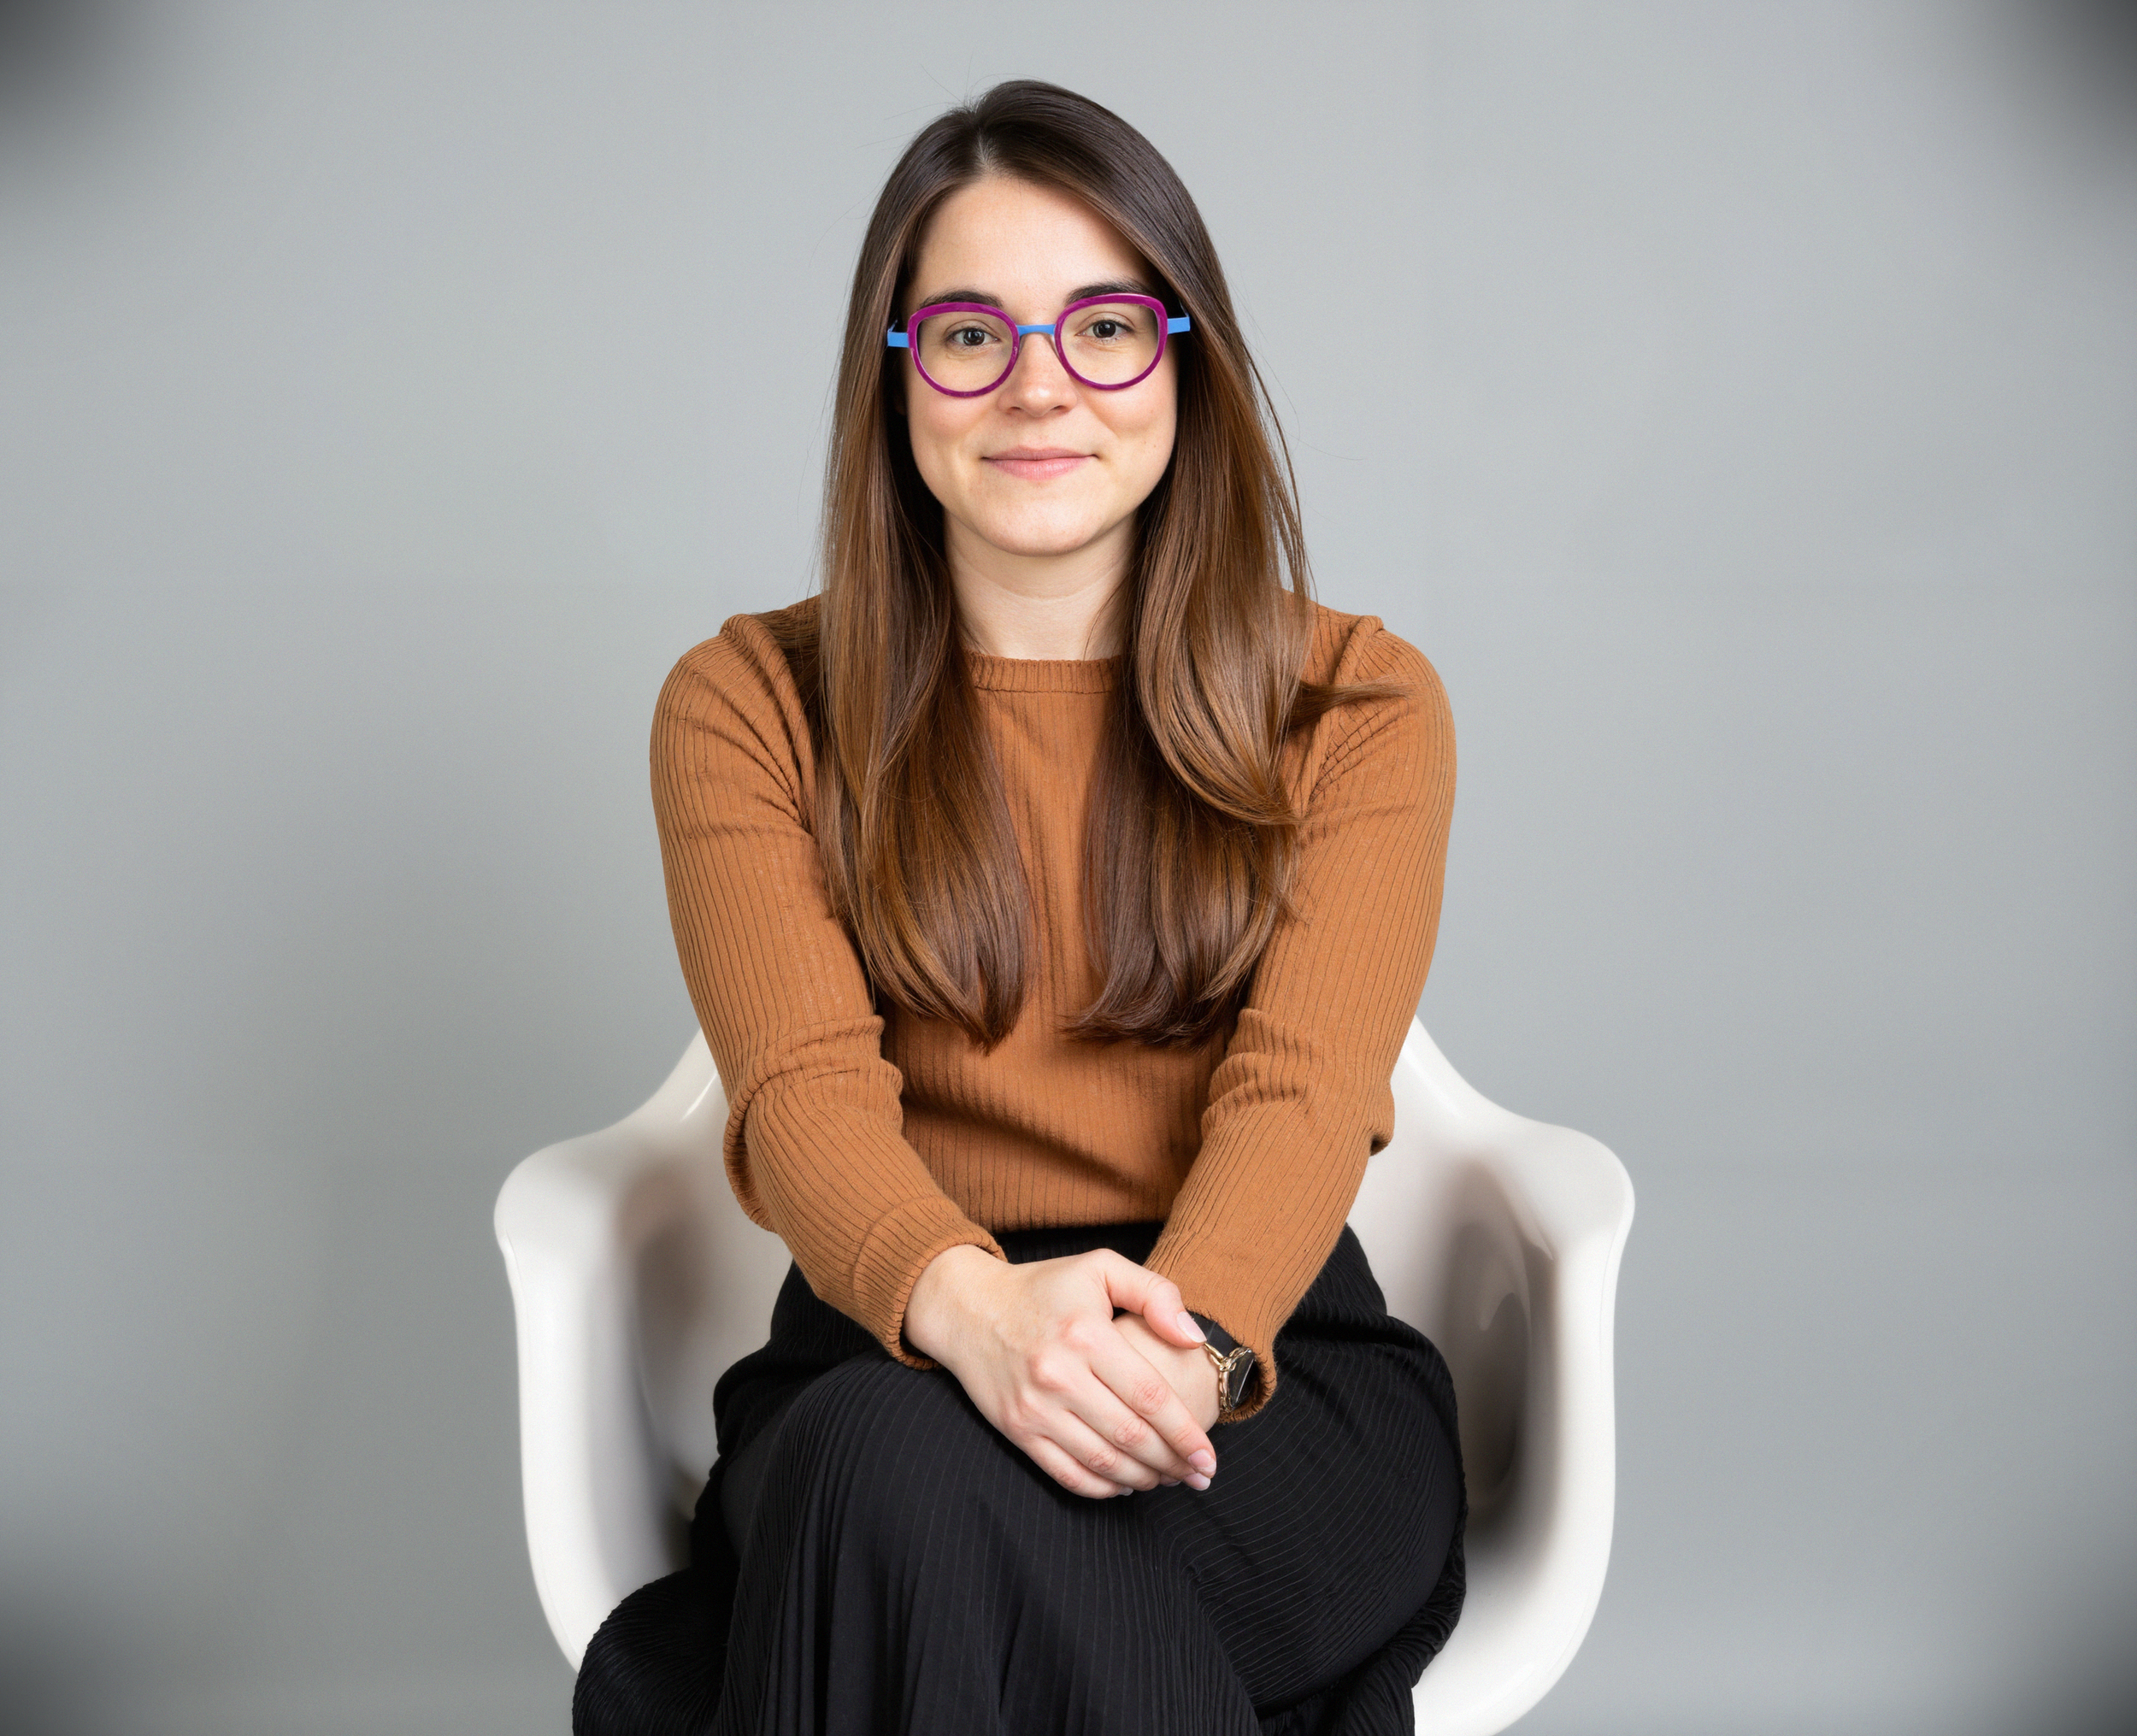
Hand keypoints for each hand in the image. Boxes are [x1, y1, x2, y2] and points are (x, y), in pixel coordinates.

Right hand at [903, 1245, 1219, 1498]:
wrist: (968, 1307)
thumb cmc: (1044, 1287)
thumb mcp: (1100, 1268)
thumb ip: (1155, 1293)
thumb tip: (1194, 1338)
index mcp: (1086, 1334)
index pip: (1150, 1396)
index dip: (1185, 1433)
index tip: (1210, 1457)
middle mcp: (1059, 1374)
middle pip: (1131, 1436)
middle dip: (1173, 1462)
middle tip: (1198, 1475)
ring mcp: (1035, 1407)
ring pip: (1103, 1461)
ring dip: (1144, 1479)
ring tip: (1170, 1479)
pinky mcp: (1016, 1429)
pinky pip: (1067, 1473)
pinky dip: (1102, 1487)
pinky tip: (1127, 1484)